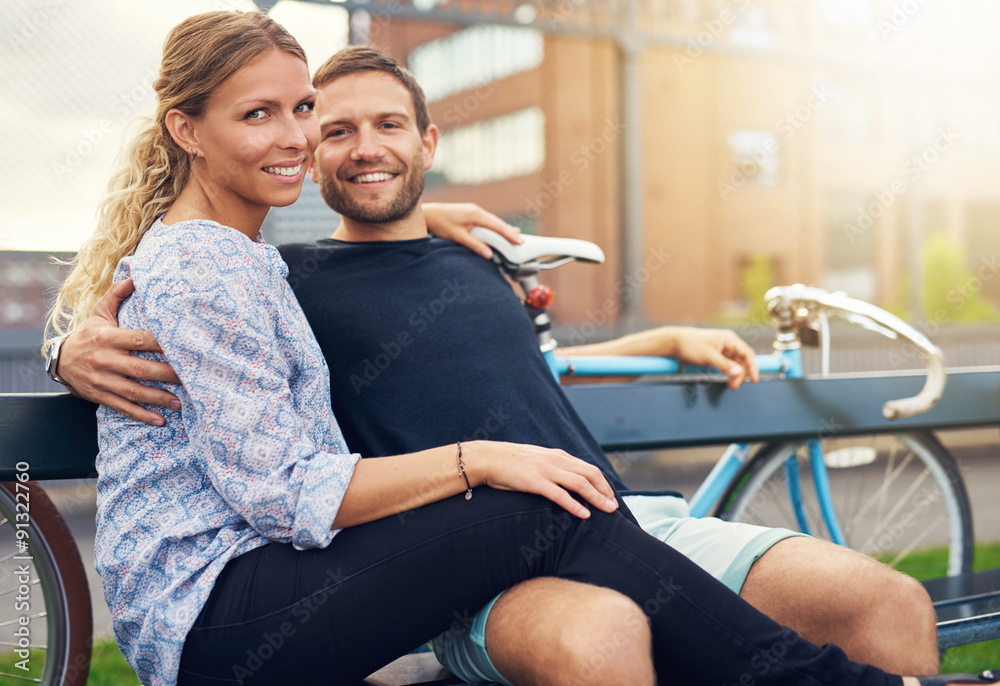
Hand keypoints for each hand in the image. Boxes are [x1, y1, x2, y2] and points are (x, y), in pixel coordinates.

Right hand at [59, 277, 181, 425]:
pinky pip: (122, 407)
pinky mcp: (99, 395)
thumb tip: (135, 274)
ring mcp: (102, 380)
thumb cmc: (88, 334)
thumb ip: (117, 294)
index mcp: (108, 337)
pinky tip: (159, 420)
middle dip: (167, 375)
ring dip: (158, 398)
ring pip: (133, 391)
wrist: (58, 360)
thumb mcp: (99, 313)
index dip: (161, 343)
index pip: (139, 339)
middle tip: (190, 378)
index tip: (183, 346)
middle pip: (140, 368)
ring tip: (180, 402)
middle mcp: (105, 360)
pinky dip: (141, 415)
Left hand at [422, 202, 522, 258]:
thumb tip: (490, 255)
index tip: (520, 242)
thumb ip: (474, 245)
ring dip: (503, 228)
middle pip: (498, 222)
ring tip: (515, 236)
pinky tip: (498, 230)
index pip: (497, 226)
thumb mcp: (457, 237)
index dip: (509, 235)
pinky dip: (494, 226)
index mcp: (476, 215)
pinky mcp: (470, 212)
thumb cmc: (441, 224)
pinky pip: (486, 220)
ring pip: (492, 221)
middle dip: (509, 232)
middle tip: (521, 241)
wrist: (428, 213)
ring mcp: (474, 210)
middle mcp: (477, 210)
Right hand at [464, 441, 618, 518]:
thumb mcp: (537, 460)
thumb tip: (566, 480)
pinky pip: (559, 494)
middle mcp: (556, 460)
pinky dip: (574, 504)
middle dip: (605, 491)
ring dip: (597, 498)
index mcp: (558, 456)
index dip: (603, 483)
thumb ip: (552, 467)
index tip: (611, 496)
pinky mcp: (535, 482)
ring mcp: (546, 470)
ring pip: (580, 483)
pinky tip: (584, 514)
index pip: (589, 468)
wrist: (488, 458)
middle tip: (615, 507)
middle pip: (590, 474)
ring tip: (608, 511)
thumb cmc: (510, 463)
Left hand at [671, 327, 759, 389]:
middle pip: (743, 360)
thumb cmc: (691, 346)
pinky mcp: (717, 355)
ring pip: (736, 364)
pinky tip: (728, 380)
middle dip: (741, 374)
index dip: (753, 367)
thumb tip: (739, 373)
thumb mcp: (708, 356)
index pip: (747, 353)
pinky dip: (729, 373)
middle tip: (733, 387)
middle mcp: (728, 343)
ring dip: (735, 375)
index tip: (754, 380)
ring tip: (730, 386)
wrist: (674, 342)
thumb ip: (724, 365)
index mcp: (729, 339)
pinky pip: (728, 365)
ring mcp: (723, 349)